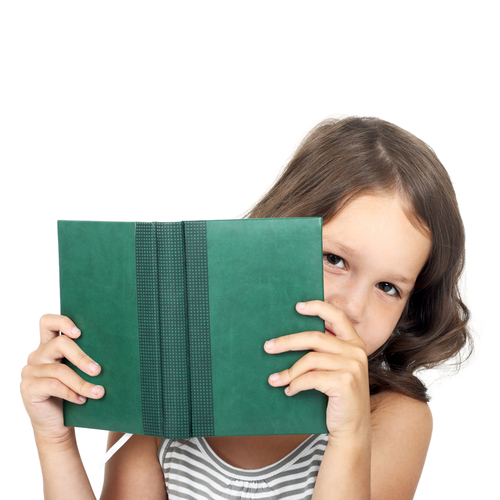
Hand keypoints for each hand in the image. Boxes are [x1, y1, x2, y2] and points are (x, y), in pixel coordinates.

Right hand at [20, 314, 104, 441]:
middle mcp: (37, 355)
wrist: (57, 424)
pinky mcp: (28, 387)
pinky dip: (71, 393)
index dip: (63, 322)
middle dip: (81, 357)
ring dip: (82, 382)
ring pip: (60, 370)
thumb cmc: (72, 394)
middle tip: (98, 370)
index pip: (47, 322)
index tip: (80, 332)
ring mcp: (30, 371)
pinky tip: (82, 400)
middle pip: (58, 344)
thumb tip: (111, 350)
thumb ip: (84, 358)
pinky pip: (53, 385)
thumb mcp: (78, 372)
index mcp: (49, 345)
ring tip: (98, 392)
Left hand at [264, 300, 370, 438]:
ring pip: (310, 359)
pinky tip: (289, 391)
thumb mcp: (336, 369)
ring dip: (288, 371)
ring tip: (274, 379)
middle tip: (268, 347)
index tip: (297, 307)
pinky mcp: (345, 382)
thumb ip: (325, 352)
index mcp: (355, 343)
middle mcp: (356, 351)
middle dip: (287, 342)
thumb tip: (292, 338)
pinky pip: (310, 378)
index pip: (337, 316)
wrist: (352, 429)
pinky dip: (295, 384)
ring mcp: (352, 366)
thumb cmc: (338, 397)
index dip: (317, 307)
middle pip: (314, 337)